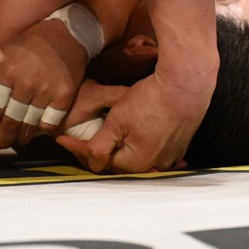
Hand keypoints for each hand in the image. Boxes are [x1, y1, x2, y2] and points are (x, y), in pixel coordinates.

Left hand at [0, 20, 88, 147]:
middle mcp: (26, 81)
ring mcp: (47, 88)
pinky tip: (38, 128)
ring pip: (30, 123)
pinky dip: (43, 128)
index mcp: (8, 70)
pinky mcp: (65, 94)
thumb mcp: (3, 54)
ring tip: (18, 140)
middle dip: (3, 137)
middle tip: (1, 143)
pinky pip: (50, 121)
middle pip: (10, 119)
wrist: (66, 33)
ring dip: (22, 136)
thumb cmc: (30, 44)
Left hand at [57, 72, 206, 173]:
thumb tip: (91, 162)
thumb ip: (100, 146)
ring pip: (138, 156)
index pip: (101, 160)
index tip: (62, 139)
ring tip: (109, 136)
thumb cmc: (151, 99)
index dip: (79, 148)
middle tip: (82, 138)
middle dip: (101, 150)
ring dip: (122, 148)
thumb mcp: (117, 120)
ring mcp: (170, 156)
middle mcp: (155, 164)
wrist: (186, 84)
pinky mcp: (180, 144)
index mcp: (137, 162)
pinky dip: (143, 145)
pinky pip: (156, 150)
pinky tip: (137, 137)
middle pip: (120, 162)